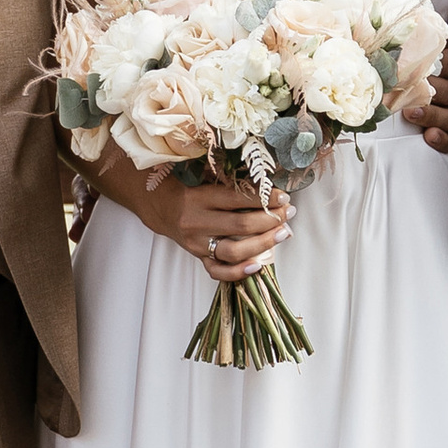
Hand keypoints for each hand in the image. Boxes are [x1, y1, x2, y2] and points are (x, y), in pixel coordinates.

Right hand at [112, 165, 291, 285]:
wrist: (159, 206)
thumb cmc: (186, 186)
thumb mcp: (202, 176)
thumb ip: (228, 181)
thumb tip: (266, 184)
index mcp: (197, 198)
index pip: (236, 198)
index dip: (263, 198)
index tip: (284, 196)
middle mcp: (196, 222)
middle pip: (240, 226)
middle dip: (270, 220)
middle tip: (288, 213)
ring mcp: (196, 244)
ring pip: (233, 251)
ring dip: (263, 244)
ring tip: (283, 233)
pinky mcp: (197, 257)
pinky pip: (218, 271)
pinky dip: (239, 271)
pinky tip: (258, 264)